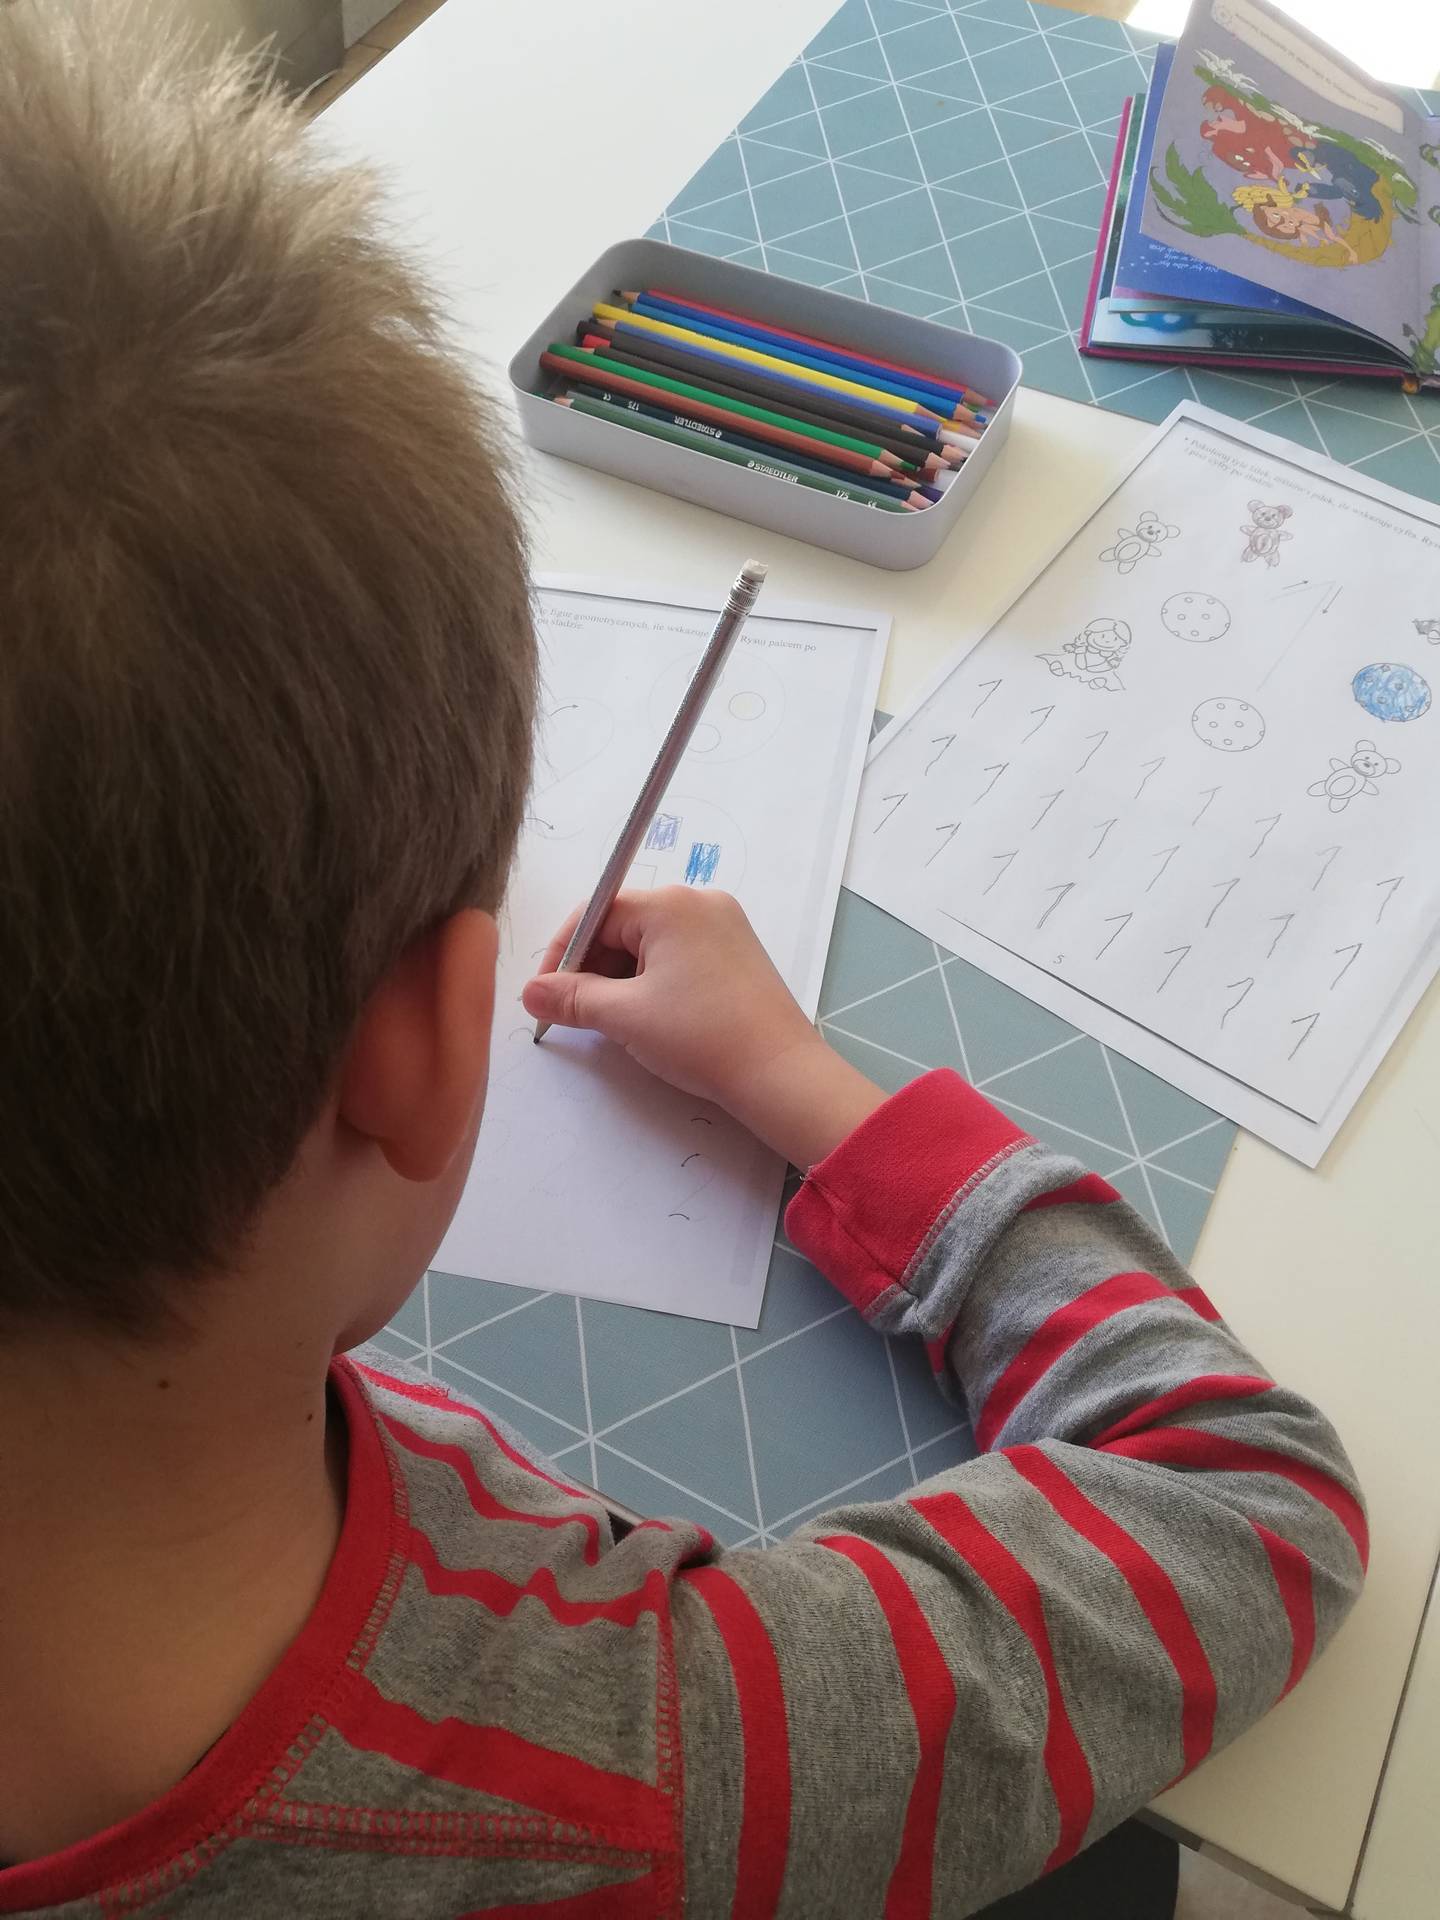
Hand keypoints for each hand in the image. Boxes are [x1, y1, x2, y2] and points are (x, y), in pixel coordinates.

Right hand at [522, 889, 885, 1165]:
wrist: (780, 1073)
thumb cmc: (701, 1037)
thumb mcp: (625, 1017)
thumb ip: (572, 998)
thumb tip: (530, 992)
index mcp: (670, 904)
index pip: (595, 914)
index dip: (561, 953)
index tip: (545, 994)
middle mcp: (699, 902)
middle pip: (622, 924)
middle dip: (592, 968)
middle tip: (576, 1013)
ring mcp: (724, 926)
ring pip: (650, 943)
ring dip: (621, 978)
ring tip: (613, 1021)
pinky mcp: (738, 953)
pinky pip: (679, 955)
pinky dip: (653, 981)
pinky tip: (649, 1016)